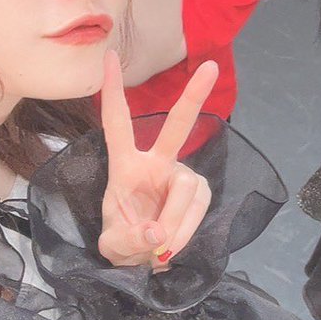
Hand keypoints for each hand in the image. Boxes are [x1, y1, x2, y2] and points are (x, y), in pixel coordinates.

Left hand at [97, 50, 216, 268]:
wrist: (146, 263)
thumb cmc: (123, 242)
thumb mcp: (112, 247)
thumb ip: (128, 240)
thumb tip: (157, 234)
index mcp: (126, 166)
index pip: (117, 123)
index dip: (113, 91)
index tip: (109, 56)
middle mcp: (157, 163)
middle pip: (177, 127)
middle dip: (193, 97)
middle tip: (211, 67)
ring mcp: (182, 177)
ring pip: (187, 189)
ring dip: (174, 223)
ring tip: (160, 249)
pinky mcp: (199, 194)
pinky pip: (197, 210)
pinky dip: (185, 233)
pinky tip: (172, 247)